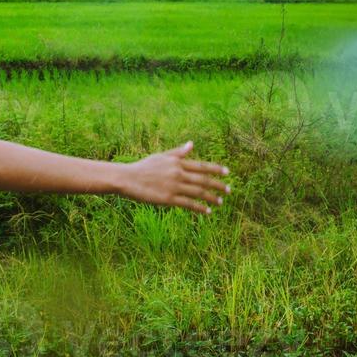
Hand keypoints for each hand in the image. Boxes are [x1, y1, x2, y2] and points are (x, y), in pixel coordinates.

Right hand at [117, 141, 231, 214]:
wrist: (127, 178)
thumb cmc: (143, 167)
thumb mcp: (161, 156)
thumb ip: (178, 152)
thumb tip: (192, 144)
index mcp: (177, 163)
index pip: (201, 166)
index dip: (216, 169)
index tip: (227, 172)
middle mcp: (178, 174)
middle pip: (203, 180)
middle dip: (218, 185)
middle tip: (229, 190)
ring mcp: (174, 186)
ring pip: (198, 193)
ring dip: (211, 198)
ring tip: (220, 202)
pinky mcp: (168, 199)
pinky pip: (189, 204)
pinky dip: (200, 208)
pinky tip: (208, 211)